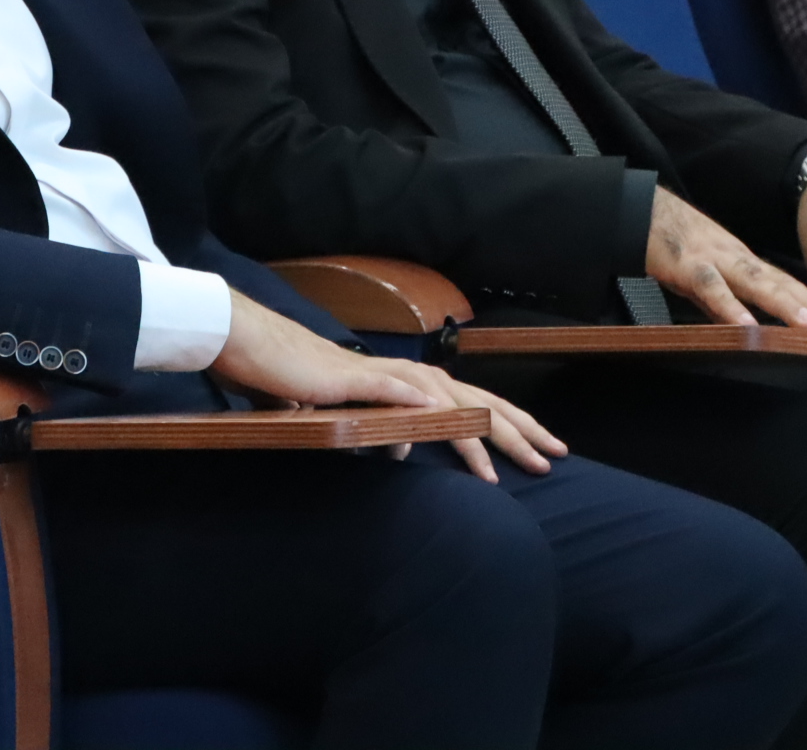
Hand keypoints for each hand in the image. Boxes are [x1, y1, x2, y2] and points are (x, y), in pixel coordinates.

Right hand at [209, 294, 560, 481]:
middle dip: (518, 429)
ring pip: (444, 400)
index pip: (472, 402)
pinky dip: (422, 406)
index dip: (510, 424)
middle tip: (555, 455)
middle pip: (474, 398)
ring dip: (479, 429)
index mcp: (407, 382)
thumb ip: (376, 432)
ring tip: (511, 459)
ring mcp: (380, 374)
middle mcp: (404, 374)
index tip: (542, 449)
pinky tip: (447, 420)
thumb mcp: (343, 418)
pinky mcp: (351, 380)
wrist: (252, 346)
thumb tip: (398, 452)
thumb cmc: (293, 381)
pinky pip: (393, 393)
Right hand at [645, 185, 806, 334]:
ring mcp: (711, 259)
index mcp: (739, 258)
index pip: (782, 281)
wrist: (636, 209)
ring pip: (753, 282)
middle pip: (778, 282)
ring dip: (784, 304)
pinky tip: (747, 325)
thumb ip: (721, 298)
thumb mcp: (701, 271)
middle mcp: (733, 256)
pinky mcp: (685, 266)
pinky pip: (711, 288)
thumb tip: (740, 326)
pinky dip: (730, 307)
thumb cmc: (668, 240)